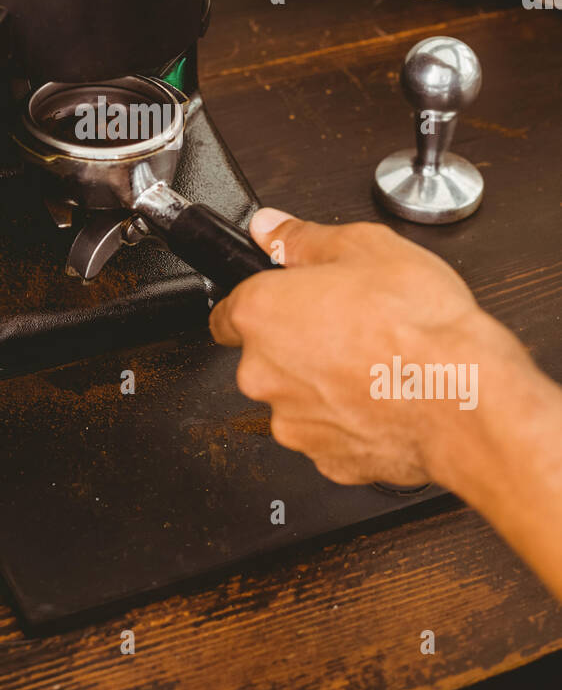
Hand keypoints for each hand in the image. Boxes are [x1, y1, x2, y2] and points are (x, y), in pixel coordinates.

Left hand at [209, 207, 533, 491]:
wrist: (463, 397)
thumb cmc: (419, 325)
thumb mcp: (365, 247)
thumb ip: (303, 239)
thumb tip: (271, 230)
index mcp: (261, 315)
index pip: (226, 312)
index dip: (257, 303)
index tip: (281, 302)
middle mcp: (263, 373)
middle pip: (264, 356)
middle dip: (297, 344)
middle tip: (346, 326)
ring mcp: (293, 422)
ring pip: (296, 397)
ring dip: (322, 383)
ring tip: (373, 362)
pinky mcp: (327, 460)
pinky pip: (329, 432)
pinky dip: (349, 418)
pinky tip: (383, 397)